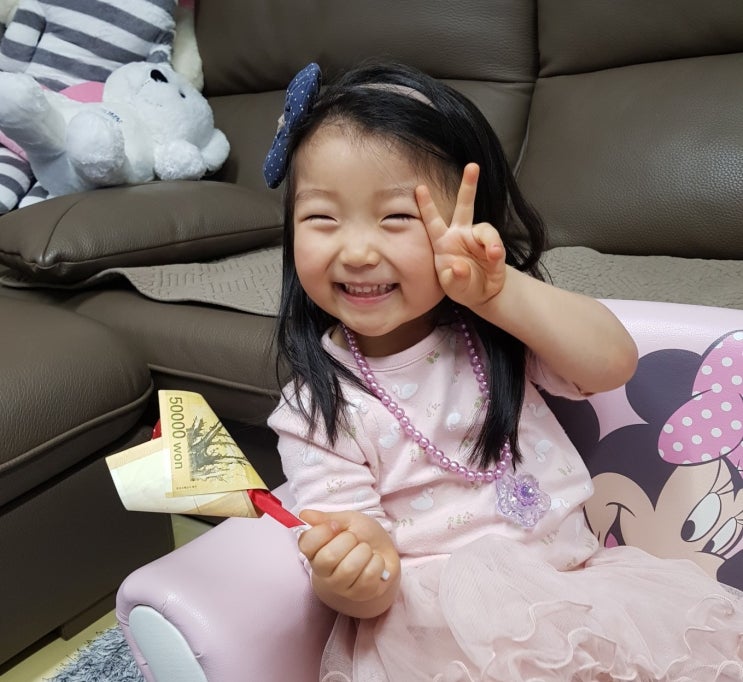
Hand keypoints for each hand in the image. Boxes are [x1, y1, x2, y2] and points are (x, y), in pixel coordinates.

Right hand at [298, 509, 398, 610]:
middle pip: (328, 557)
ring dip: (364, 552)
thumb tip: (304, 515)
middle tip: (354, 539)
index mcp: (315, 551)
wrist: (384, 551)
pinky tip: (374, 561)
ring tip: (366, 550)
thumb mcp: (346, 520)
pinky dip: (377, 562)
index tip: (335, 525)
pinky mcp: (360, 594)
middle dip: (348, 540)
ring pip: (349, 569)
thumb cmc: (362, 535)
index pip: (306, 544)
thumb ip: (326, 518)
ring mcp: (341, 586)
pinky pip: (368, 576)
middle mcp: (323, 572)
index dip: (322, 532)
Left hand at [416, 163, 506, 308]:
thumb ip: (455, 278)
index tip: (419, 187)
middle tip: (472, 166)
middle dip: (468, 185)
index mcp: (443, 242)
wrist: (483, 294)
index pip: (433, 222)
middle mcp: (461, 235)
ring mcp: (479, 240)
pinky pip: (496, 246)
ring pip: (486, 229)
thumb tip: (459, 266)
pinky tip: (495, 258)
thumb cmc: (461, 286)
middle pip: (465, 206)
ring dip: (490, 241)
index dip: (427, 206)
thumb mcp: (453, 287)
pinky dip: (496, 251)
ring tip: (493, 254)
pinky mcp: (494, 248)